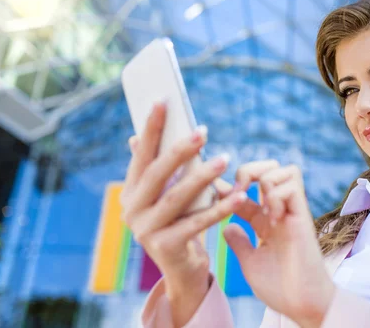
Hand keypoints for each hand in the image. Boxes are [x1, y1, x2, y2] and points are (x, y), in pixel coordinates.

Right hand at [120, 101, 246, 325]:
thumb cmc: (178, 222)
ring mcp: (145, 231)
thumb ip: (160, 168)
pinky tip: (239, 196)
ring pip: (176, 198)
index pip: (140, 155)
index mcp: (130, 192)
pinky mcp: (165, 248)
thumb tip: (140, 133)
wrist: (182, 269)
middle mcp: (131, 210)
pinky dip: (219, 208)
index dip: (150, 128)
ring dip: (202, 177)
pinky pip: (197, 223)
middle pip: (156, 174)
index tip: (163, 100)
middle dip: (179, 150)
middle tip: (203, 131)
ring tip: (224, 160)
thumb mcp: (167, 194)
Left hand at [223, 161, 335, 327]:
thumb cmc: (280, 288)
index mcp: (265, 222)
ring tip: (257, 206)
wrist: (302, 305)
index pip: (245, 191)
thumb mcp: (250, 262)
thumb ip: (240, 242)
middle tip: (237, 192)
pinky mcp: (303, 217)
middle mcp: (279, 212)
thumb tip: (226, 227)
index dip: (227, 187)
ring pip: (284, 170)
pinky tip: (271, 218)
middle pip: (270, 168)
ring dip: (264, 181)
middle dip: (249, 170)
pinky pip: (292, 186)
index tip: (213, 191)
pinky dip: (276, 195)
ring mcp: (292, 213)